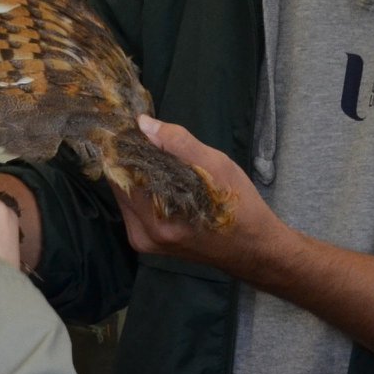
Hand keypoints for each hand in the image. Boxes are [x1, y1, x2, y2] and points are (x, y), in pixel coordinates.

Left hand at [114, 115, 275, 270]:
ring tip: (155, 157)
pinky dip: (141, 190)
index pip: (121, 174)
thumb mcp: (217, 166)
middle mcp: (143, 234)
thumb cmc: (240, 205)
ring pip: (125, 195)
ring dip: (135, 175)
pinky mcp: (147, 243)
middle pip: (119, 185)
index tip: (130, 129)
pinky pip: (133, 207)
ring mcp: (143, 242)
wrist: (254, 248)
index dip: (123, 147)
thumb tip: (144, 124)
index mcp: (157, 218)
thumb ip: (178, 144)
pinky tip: (160, 179)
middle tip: (143, 139)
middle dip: (129, 160)